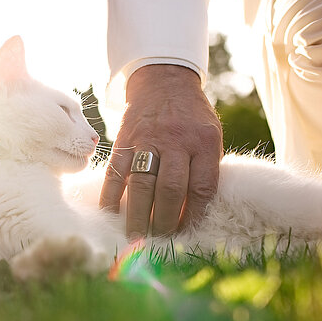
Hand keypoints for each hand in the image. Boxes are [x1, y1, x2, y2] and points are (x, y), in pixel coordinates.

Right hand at [100, 64, 222, 238]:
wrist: (164, 81)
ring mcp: (147, 138)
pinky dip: (111, 195)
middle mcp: (176, 140)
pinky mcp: (124, 138)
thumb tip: (189, 213)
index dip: (193, 216)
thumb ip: (204, 168)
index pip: (201, 188)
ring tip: (136, 236)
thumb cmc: (192, 117)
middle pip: (170, 190)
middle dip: (164, 221)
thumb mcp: (210, 135)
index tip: (186, 233)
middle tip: (159, 239)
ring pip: (141, 184)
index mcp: (204, 141)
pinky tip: (110, 213)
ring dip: (137, 215)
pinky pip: (116, 171)